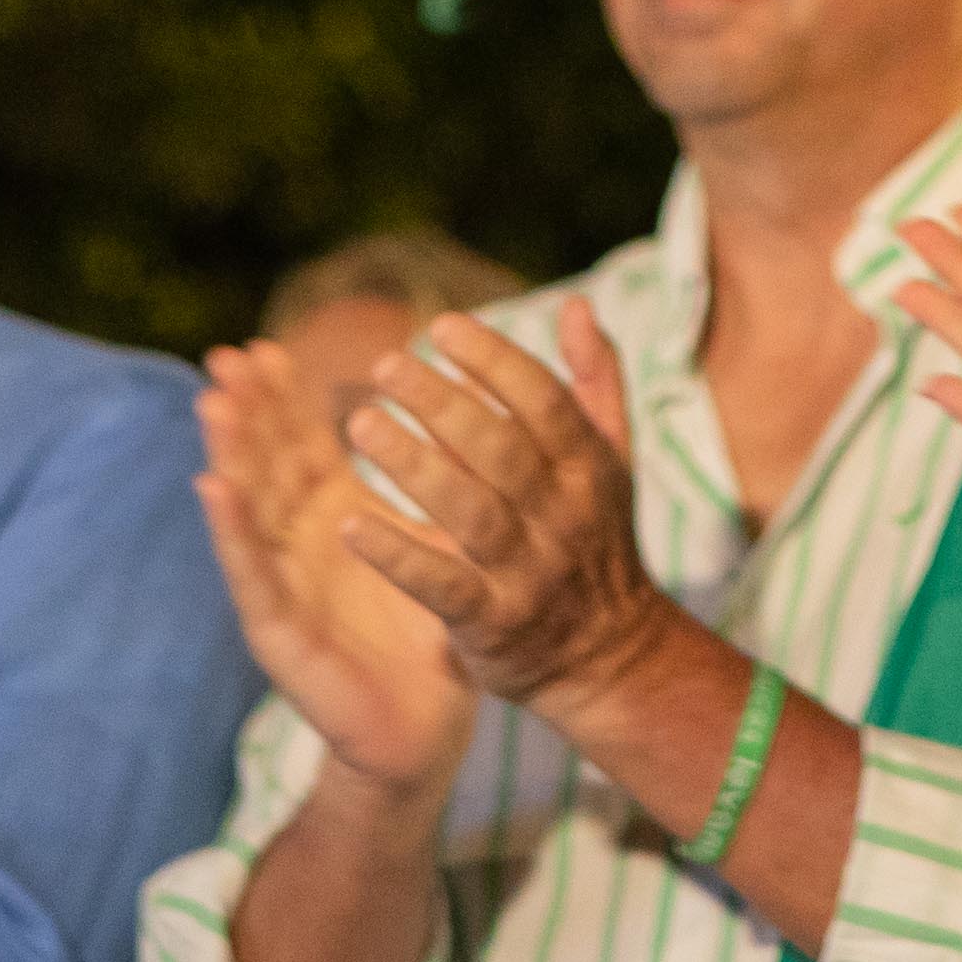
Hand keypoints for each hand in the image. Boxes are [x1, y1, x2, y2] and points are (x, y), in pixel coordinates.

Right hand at [194, 339, 478, 792]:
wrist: (426, 730)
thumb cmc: (432, 634)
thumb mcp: (436, 543)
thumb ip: (438, 481)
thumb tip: (459, 409)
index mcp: (336, 521)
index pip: (301, 448)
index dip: (282, 401)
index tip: (266, 347)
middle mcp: (301, 547)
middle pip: (266, 466)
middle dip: (247, 411)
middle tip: (228, 354)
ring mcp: (284, 588)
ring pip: (250, 509)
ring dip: (230, 455)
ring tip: (214, 402)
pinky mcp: (280, 633)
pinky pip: (253, 575)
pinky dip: (233, 530)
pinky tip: (215, 489)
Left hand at [338, 305, 682, 729]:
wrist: (609, 657)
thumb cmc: (595, 539)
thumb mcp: (612, 460)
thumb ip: (596, 381)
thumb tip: (579, 304)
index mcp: (589, 467)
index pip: (545, 402)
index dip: (496, 360)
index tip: (442, 327)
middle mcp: (563, 516)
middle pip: (502, 450)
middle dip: (443, 403)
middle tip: (386, 365)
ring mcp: (528, 572)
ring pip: (471, 513)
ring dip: (413, 466)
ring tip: (360, 423)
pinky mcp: (492, 623)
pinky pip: (443, 587)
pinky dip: (398, 556)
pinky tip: (349, 526)